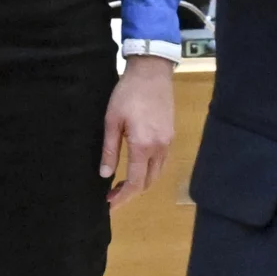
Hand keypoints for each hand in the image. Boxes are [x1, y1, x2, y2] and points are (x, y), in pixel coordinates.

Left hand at [101, 55, 176, 207]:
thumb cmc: (127, 94)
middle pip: (148, 182)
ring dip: (142, 181)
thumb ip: (109, 149)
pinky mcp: (171, 134)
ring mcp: (168, 141)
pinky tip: (137, 165)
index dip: (122, 197)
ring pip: (157, 173)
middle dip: (131, 192)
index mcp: (143, 146)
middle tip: (113, 194)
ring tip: (123, 182)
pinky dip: (150, 169)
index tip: (109, 204)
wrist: (152, 71)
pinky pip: (162, 160)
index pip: (135, 182)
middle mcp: (159, 148)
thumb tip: (105, 174)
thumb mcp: (112, 121)